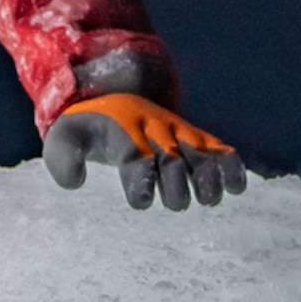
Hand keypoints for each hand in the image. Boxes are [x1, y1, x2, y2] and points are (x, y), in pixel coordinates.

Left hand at [42, 93, 246, 209]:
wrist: (114, 97)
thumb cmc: (88, 130)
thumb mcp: (64, 137)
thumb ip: (63, 159)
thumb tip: (76, 181)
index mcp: (122, 128)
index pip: (133, 154)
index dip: (140, 178)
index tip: (142, 202)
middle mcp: (154, 128)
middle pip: (171, 156)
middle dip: (177, 182)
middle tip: (177, 204)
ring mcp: (178, 130)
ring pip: (199, 152)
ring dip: (209, 176)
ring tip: (211, 200)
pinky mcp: (195, 136)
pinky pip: (217, 148)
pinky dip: (230, 165)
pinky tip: (237, 188)